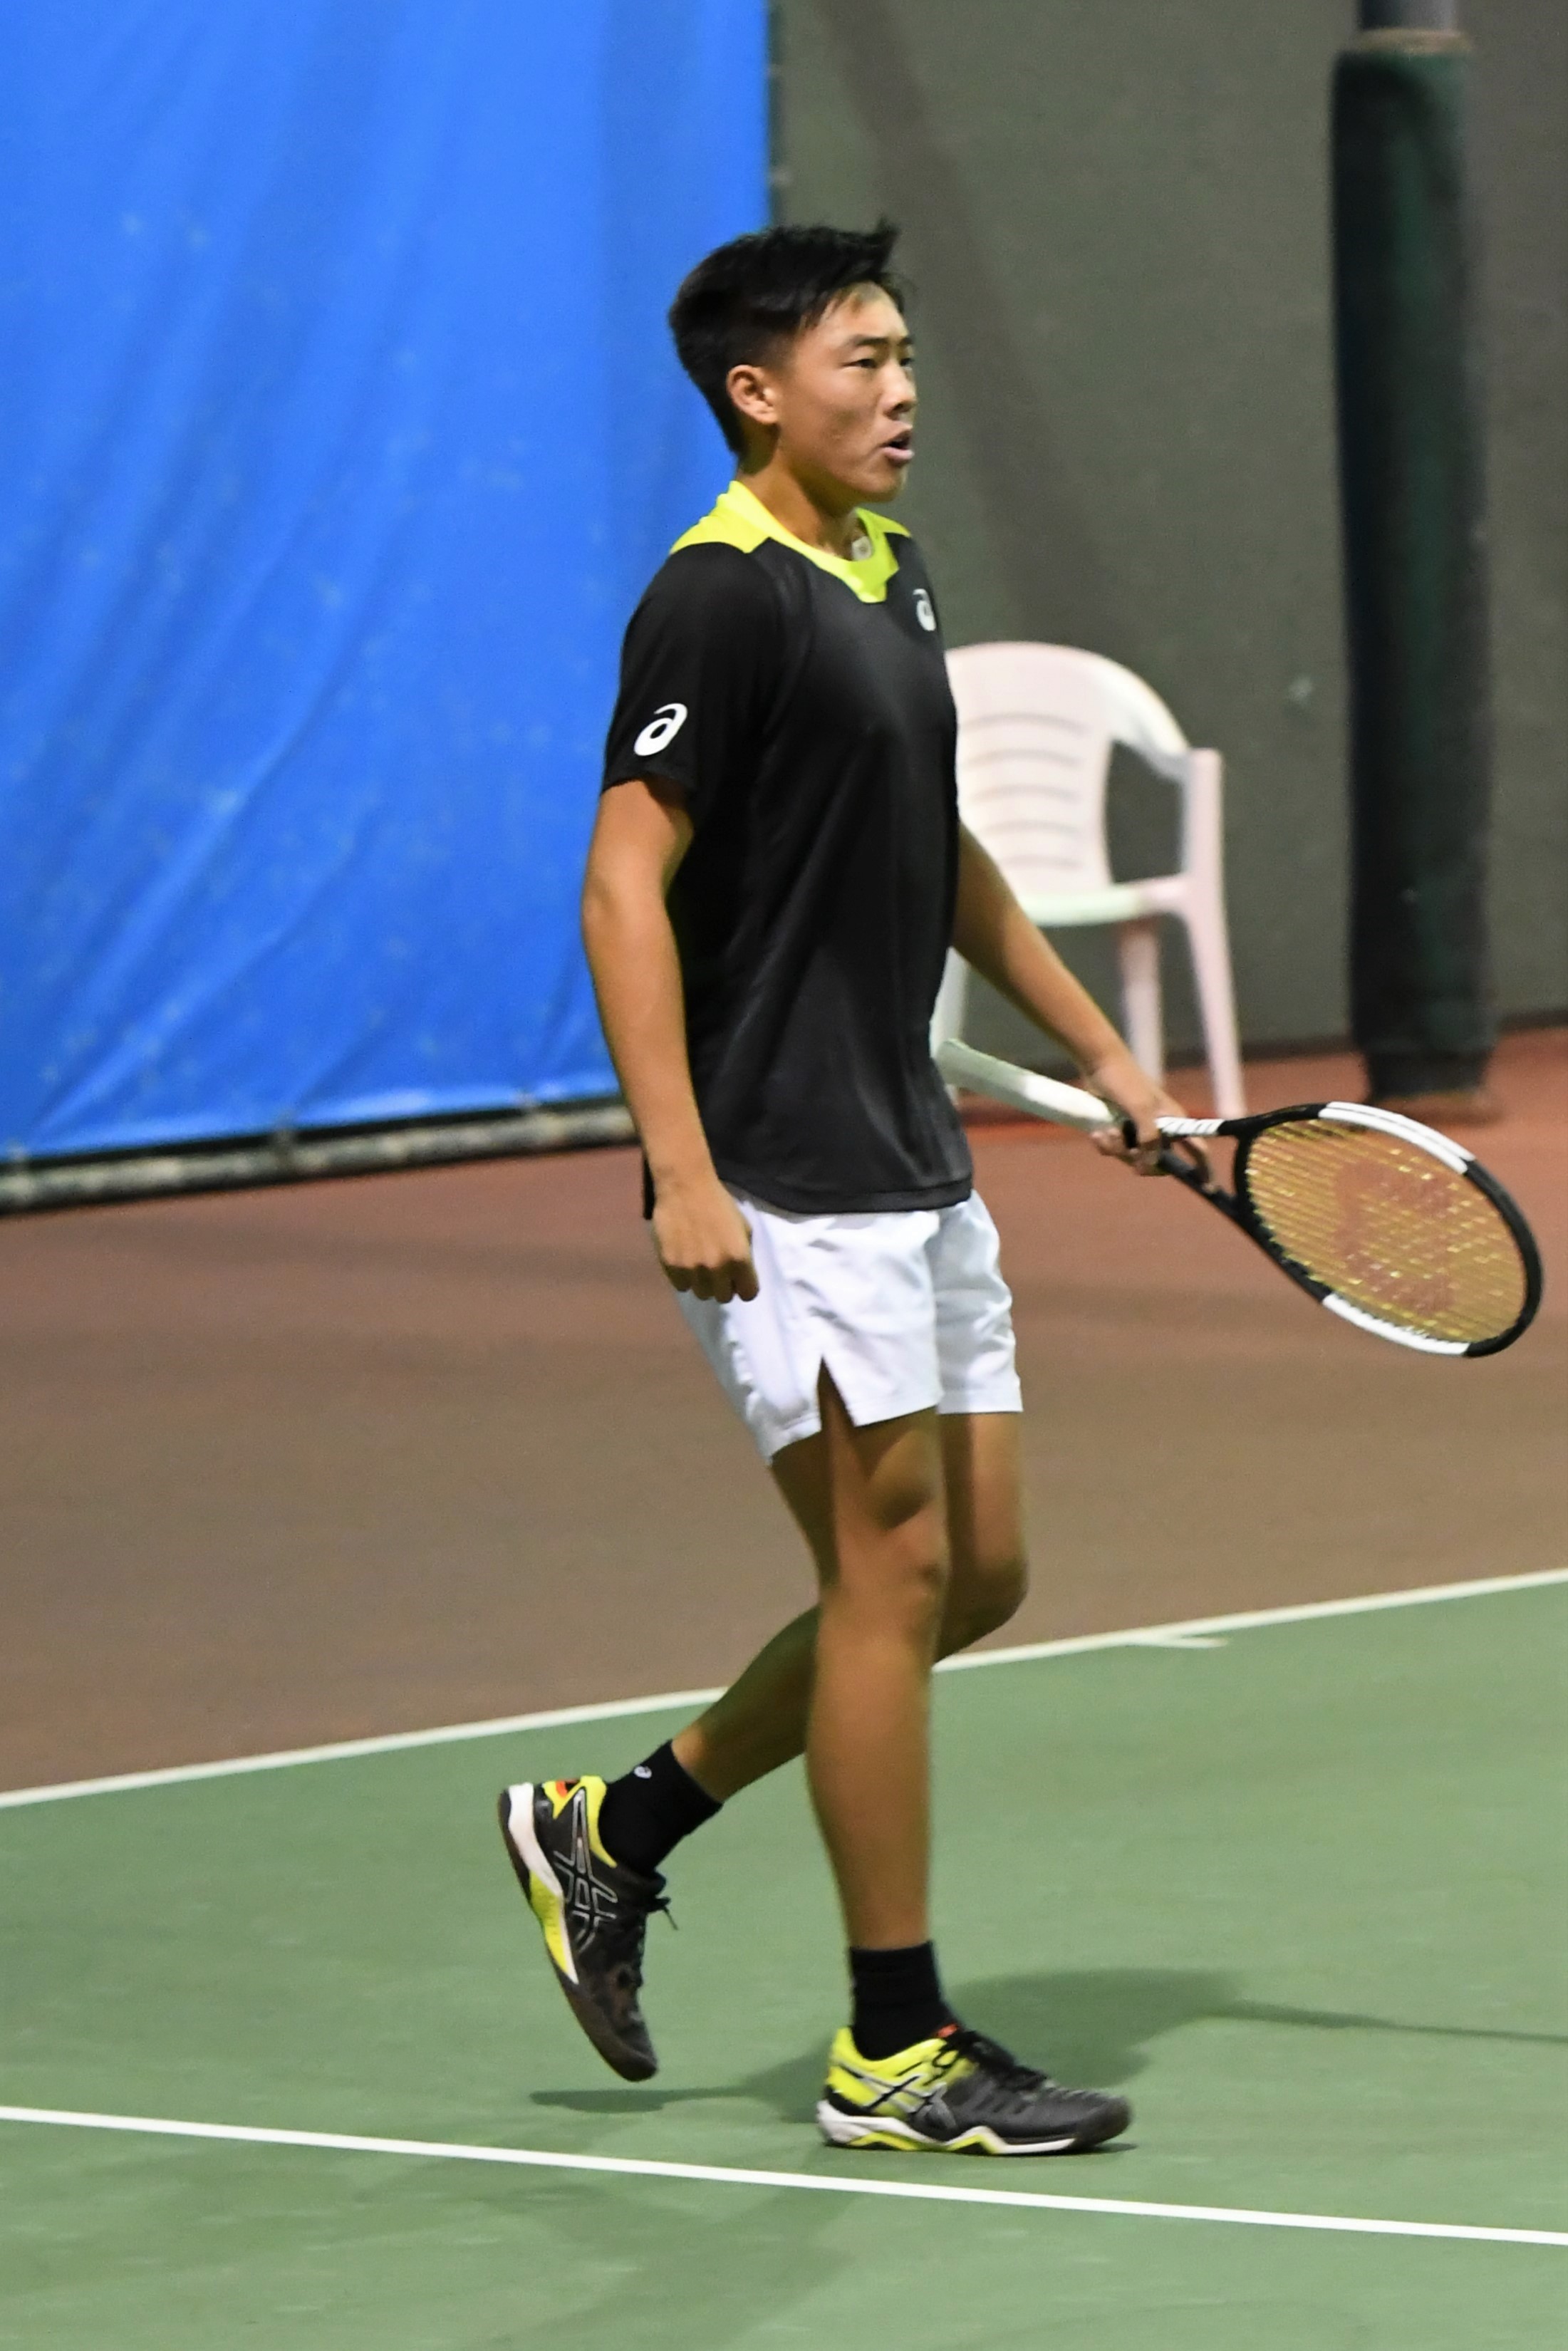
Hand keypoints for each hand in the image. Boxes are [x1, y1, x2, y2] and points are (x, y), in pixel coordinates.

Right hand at [651, 1173, 758, 1301]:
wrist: (685, 1186)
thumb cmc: (719, 1204)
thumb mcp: (743, 1228)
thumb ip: (744, 1255)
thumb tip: (740, 1276)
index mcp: (739, 1258)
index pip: (748, 1293)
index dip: (744, 1286)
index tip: (739, 1280)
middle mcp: (717, 1268)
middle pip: (723, 1297)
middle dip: (723, 1285)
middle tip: (717, 1271)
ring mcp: (692, 1268)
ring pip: (701, 1294)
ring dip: (703, 1283)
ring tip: (699, 1265)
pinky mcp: (671, 1265)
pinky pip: (681, 1286)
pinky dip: (684, 1278)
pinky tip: (685, 1261)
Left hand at [1085, 1056, 1209, 1181]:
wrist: (1099, 1065)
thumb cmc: (1126, 1082)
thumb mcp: (1141, 1109)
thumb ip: (1149, 1137)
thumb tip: (1150, 1166)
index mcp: (1174, 1122)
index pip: (1197, 1149)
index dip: (1204, 1169)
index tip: (1209, 1187)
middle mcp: (1160, 1130)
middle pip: (1157, 1163)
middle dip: (1138, 1159)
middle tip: (1127, 1149)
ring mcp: (1139, 1132)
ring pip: (1132, 1158)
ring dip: (1117, 1149)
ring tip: (1106, 1132)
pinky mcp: (1120, 1132)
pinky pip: (1115, 1151)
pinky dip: (1106, 1145)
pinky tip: (1097, 1133)